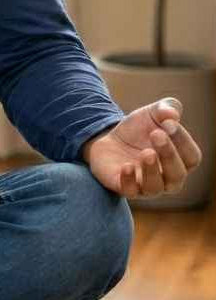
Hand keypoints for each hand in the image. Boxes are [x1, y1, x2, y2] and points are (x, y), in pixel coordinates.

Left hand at [84, 98, 202, 197]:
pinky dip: (129, 180)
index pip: (192, 157)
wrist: (108, 138)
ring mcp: (146, 186)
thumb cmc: (138, 129)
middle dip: (169, 154)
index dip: (183, 141)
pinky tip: (126, 166)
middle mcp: (167, 178)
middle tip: (156, 134)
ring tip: (146, 152)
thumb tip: (172, 114)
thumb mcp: (152, 113)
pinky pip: (130, 191)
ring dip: (152, 170)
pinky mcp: (125, 187)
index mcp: (180, 160)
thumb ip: (166, 108)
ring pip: (155, 188)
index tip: (168, 122)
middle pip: (177, 175)